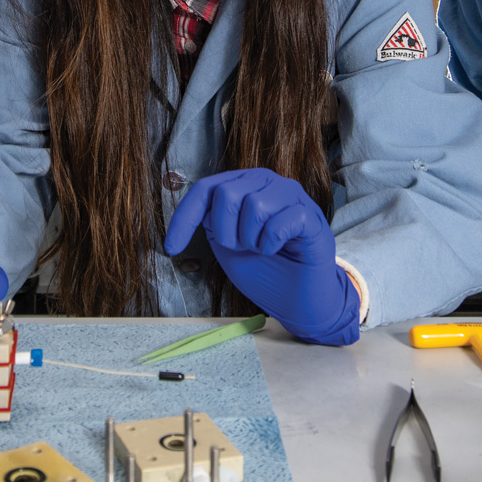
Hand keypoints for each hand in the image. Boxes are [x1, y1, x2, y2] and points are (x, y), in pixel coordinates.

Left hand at [164, 168, 360, 345]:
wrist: (299, 299)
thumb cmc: (265, 270)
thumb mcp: (227, 247)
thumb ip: (212, 223)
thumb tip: (199, 209)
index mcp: (243, 186)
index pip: (205, 189)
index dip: (184, 218)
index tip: (172, 248)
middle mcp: (266, 182)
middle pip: (227, 194)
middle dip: (226, 232)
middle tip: (242, 249)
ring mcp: (291, 195)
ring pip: (255, 206)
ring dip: (252, 239)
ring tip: (262, 249)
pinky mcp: (310, 215)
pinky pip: (280, 223)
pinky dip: (271, 244)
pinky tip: (278, 250)